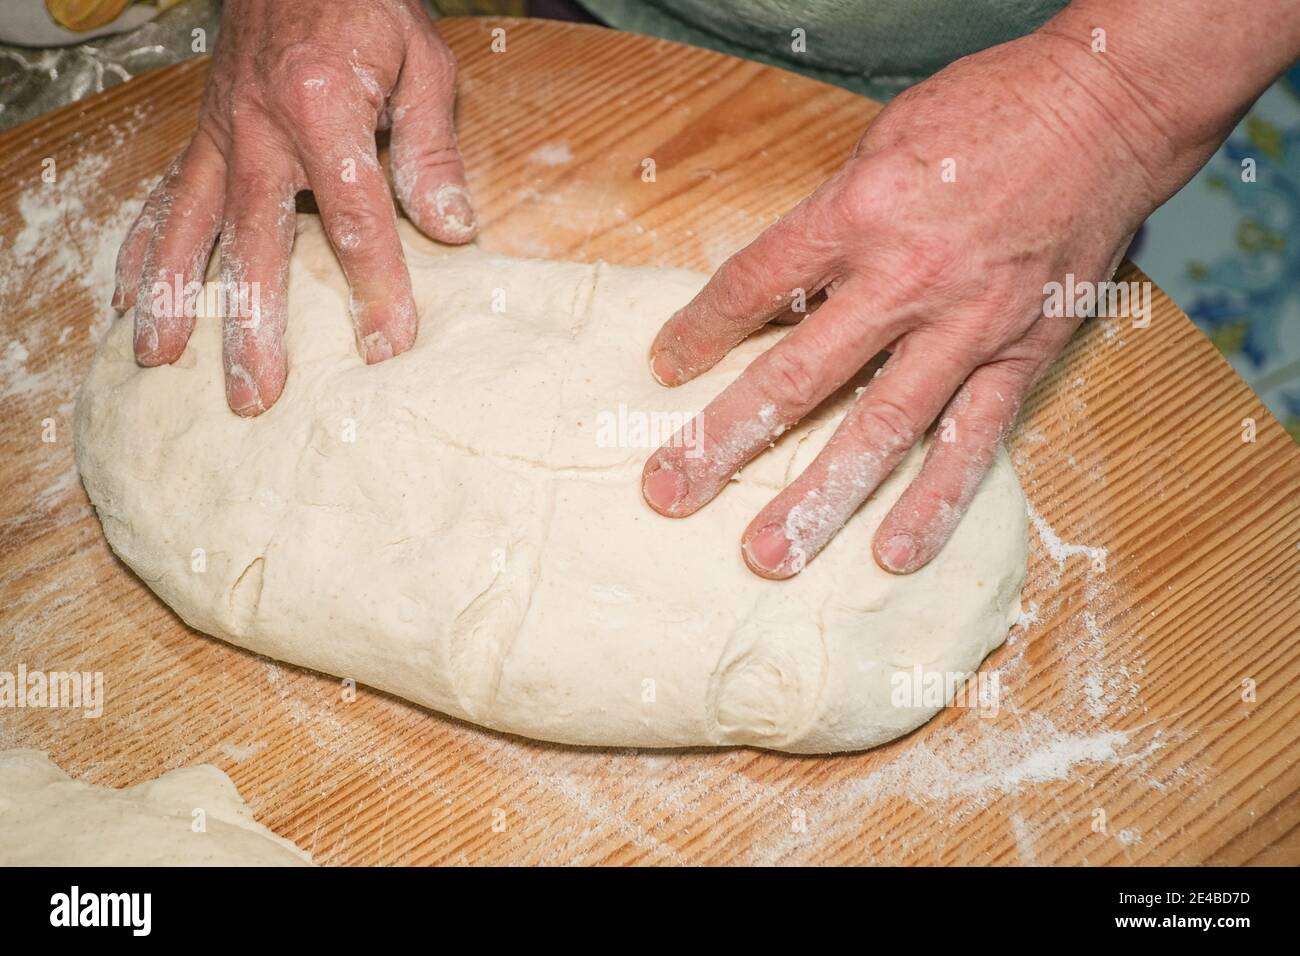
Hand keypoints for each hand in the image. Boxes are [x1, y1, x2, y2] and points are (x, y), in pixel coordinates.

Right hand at [112, 0, 475, 414]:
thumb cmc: (367, 9)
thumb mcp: (422, 61)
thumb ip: (433, 147)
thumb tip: (452, 228)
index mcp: (323, 109)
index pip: (354, 216)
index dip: (374, 287)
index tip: (386, 348)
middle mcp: (258, 129)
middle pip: (257, 242)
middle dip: (253, 323)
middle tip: (254, 393)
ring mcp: (220, 136)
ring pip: (192, 229)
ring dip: (176, 299)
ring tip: (161, 363)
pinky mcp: (201, 139)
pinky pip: (164, 199)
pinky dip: (144, 250)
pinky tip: (129, 298)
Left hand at [641, 31, 1167, 577]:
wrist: (1107, 110)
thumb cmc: (988, 115)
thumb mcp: (882, 145)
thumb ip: (831, 223)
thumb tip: (782, 288)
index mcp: (859, 213)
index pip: (756, 284)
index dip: (701, 331)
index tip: (665, 367)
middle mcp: (907, 278)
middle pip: (797, 374)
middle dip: (725, 439)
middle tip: (671, 493)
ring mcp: (967, 327)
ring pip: (880, 428)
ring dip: (819, 497)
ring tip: (769, 554)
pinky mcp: (1021, 356)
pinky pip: (971, 442)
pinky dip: (933, 502)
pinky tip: (894, 552)